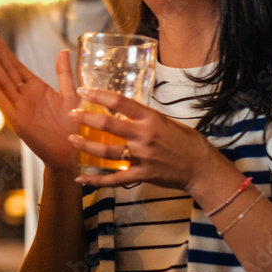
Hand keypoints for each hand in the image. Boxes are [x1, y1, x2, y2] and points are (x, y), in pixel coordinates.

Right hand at [0, 31, 80, 170]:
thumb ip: (64, 73)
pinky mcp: (19, 121)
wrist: (73, 152)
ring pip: (3, 82)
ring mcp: (20, 107)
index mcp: (35, 88)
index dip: (4, 50)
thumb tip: (64, 50)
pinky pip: (5, 102)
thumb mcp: (71, 94)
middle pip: (6, 70)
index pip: (15, 65)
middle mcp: (24, 96)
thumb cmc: (73, 125)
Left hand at [69, 88, 225, 190]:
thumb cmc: (185, 141)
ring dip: (86, 146)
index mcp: (150, 119)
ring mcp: (142, 157)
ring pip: (106, 153)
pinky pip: (114, 179)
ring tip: (72, 139)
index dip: (98, 95)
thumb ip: (144, 118)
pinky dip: (96, 180)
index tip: (83, 91)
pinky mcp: (142, 175)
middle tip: (71, 113)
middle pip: (108, 125)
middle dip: (86, 118)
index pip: (120, 102)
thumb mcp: (166, 121)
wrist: (201, 167)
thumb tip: (123, 111)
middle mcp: (144, 136)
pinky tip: (81, 178)